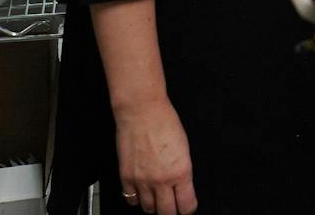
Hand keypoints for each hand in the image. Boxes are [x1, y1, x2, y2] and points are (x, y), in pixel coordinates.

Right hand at [113, 97, 197, 214]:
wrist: (142, 111)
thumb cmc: (165, 122)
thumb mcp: (184, 148)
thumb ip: (183, 171)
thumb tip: (182, 187)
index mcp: (181, 172)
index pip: (186, 206)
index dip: (188, 208)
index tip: (187, 205)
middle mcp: (162, 180)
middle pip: (167, 213)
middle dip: (171, 210)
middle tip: (172, 204)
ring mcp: (142, 181)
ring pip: (149, 209)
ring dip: (154, 205)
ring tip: (157, 196)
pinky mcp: (126, 177)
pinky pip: (131, 199)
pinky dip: (137, 199)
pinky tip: (142, 192)